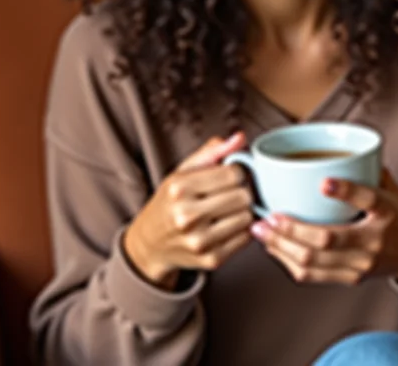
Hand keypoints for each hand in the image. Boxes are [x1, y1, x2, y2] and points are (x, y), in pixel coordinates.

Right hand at [124, 132, 253, 289]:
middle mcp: (187, 216)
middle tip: (232, 191)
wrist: (150, 243)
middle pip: (244, 196)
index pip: (234, 173)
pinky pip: (245, 238)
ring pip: (247, 217)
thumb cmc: (170, 201)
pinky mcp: (211, 260)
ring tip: (228, 208)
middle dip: (243, 190)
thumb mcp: (182, 171)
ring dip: (243, 210)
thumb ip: (212, 152)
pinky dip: (241, 229)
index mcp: (180, 188)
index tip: (231, 174)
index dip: (238, 171)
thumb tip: (240, 137)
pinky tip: (227, 224)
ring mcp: (199, 241)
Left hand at [251, 169, 397, 286]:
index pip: (368, 198)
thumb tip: (331, 142)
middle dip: (292, 228)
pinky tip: (274, 247)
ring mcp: (362, 263)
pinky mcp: (351, 278)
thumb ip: (364, 168)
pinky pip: (314, 274)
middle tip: (270, 214)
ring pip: (315, 260)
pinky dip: (288, 261)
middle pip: (329, 238)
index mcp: (387, 210)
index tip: (323, 182)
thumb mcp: (389, 186)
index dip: (346, 190)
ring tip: (261, 231)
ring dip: (283, 246)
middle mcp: (375, 239)